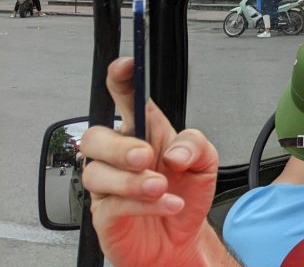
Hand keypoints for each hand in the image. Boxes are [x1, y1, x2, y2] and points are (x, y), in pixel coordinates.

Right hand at [80, 58, 220, 266]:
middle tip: (146, 156)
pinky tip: (168, 204)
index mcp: (145, 132)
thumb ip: (196, 145)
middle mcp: (121, 155)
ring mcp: (109, 186)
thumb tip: (174, 152)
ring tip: (160, 187)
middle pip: (95, 136)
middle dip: (119, 145)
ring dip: (132, 180)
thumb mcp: (206, 162)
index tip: (126, 66)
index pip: (125, 98)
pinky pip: (112, 205)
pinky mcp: (106, 215)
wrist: (183, 239)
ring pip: (96, 172)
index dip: (122, 79)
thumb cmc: (187, 192)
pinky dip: (143, 205)